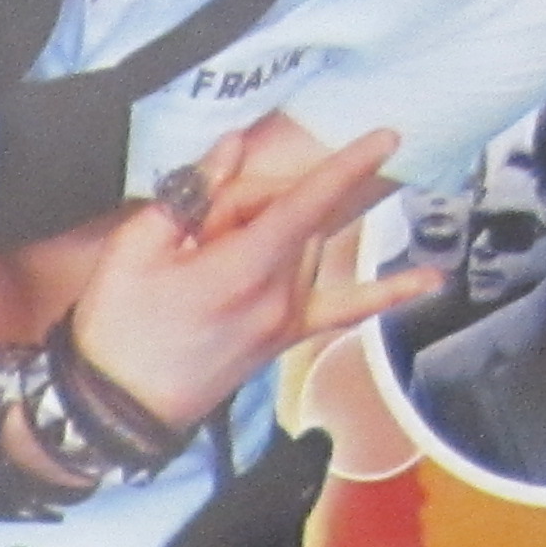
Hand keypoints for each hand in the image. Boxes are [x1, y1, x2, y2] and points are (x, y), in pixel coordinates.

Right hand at [68, 120, 433, 434]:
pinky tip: (431, 280)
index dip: (345, 166)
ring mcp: (286, 317)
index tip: (386, 136)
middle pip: (295, 217)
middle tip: (195, 233)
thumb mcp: (134, 251)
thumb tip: (232, 148)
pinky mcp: (285, 337)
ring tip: (210, 260)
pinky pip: (347, 309)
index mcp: (240, 269)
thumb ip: (189, 194)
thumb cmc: (116, 330)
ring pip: (308, 246)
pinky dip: (388, 292)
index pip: (305, 204)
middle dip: (252, 206)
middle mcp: (277, 293)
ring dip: (276, 233)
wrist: (114, 411)